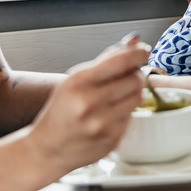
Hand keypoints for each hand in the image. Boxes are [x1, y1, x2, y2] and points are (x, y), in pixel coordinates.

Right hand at [25, 35, 149, 174]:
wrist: (47, 148)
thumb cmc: (62, 110)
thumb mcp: (76, 79)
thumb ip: (107, 59)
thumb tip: (134, 41)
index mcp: (78, 82)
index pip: (121, 61)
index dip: (139, 54)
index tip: (143, 52)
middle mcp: (89, 103)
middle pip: (135, 80)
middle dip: (134, 76)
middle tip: (125, 78)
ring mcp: (101, 123)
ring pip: (138, 98)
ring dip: (132, 94)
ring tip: (115, 98)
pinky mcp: (111, 139)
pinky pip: (131, 117)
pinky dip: (125, 113)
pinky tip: (108, 116)